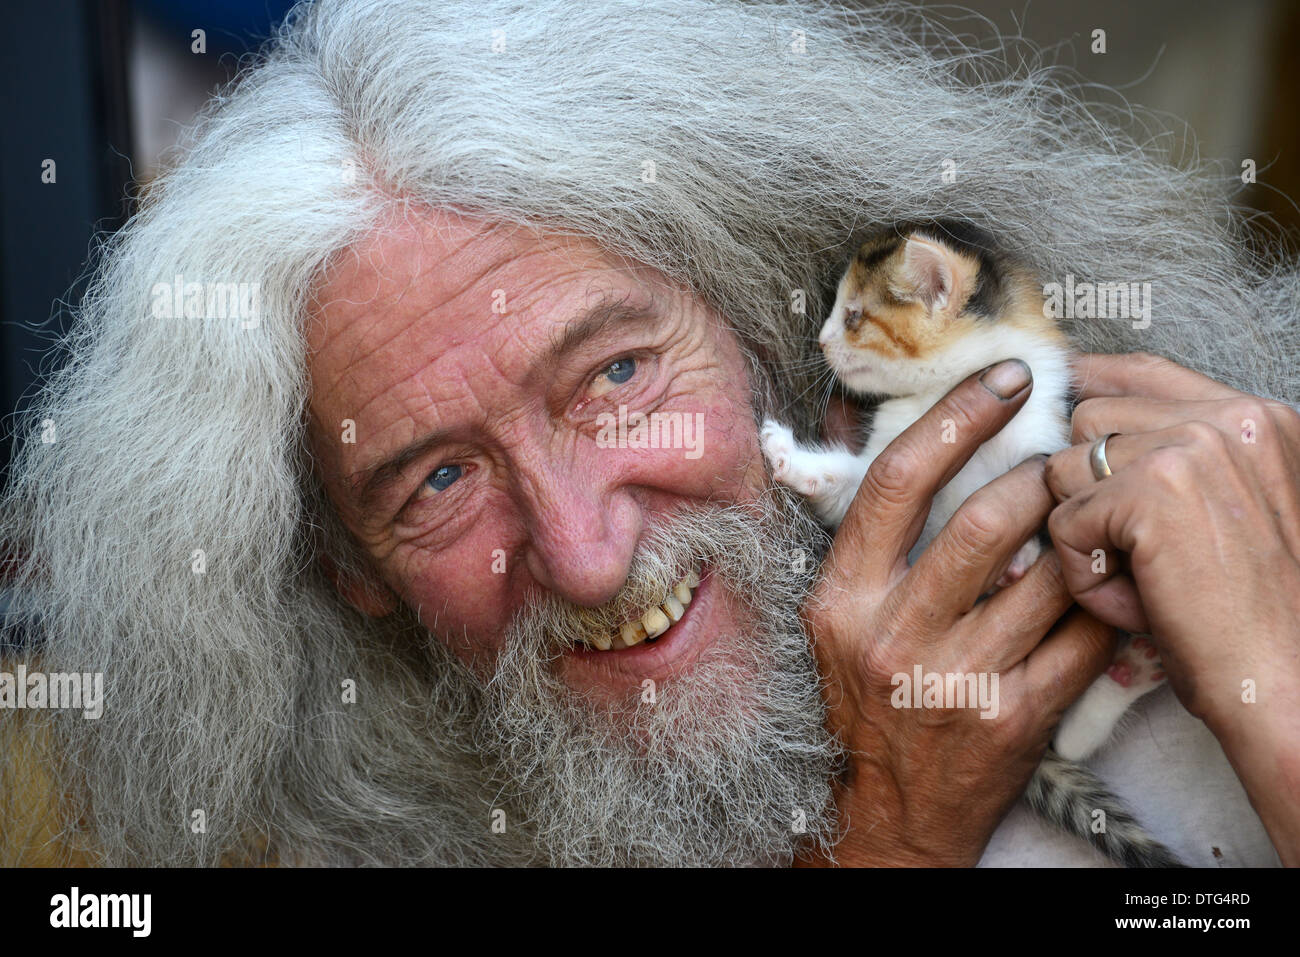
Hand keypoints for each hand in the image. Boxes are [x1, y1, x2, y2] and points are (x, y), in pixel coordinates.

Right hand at [799, 359, 1115, 865]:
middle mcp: (892, 636)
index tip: (1006, 379)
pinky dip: (1102, 598)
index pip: (898, 483)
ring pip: (1048, 576)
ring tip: (1089, 510)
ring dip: (1080, 532)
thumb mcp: (838, 616)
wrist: (887, 813)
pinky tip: (1102, 579)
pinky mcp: (1014, 719)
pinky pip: (1082, 636)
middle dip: (1043, 472)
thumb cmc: (864, 701)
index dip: (957, 418)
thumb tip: (885, 433)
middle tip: (1069, 449)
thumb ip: (866, 538)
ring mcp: (956, 680)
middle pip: (988, 522)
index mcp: (842, 598)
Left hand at [1044, 352, 1299, 863]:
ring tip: (1141, 582)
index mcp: (1255, 418)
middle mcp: (1228, 418)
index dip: (1089, 390)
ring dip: (1082, 534)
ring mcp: (1189, 448)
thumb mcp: (1229, 514)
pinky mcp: (1150, 492)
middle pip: (1087, 418)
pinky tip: (1135, 602)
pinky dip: (1080, 572)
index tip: (1058, 405)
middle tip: (1137, 555)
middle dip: (1086, 488)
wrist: (1288, 684)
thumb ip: (1178, 460)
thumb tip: (1081, 423)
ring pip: (1063, 468)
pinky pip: (1060, 520)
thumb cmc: (1253, 618)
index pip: (1141, 370)